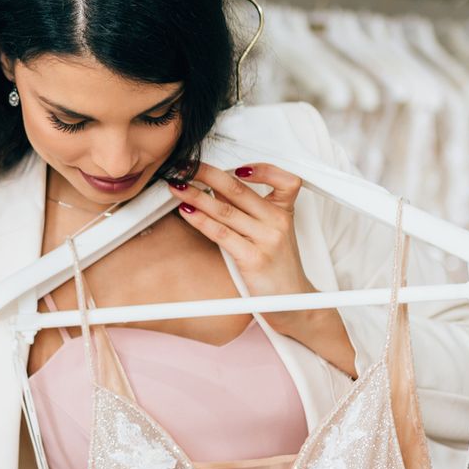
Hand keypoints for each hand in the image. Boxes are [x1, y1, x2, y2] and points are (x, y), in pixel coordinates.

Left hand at [170, 162, 309, 297]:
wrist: (291, 302)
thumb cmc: (277, 267)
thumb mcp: (269, 232)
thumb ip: (247, 209)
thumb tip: (216, 187)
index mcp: (284, 212)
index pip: (284, 180)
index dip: (262, 169)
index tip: (235, 166)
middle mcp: (277, 222)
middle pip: (239, 189)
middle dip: (207, 174)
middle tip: (186, 166)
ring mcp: (266, 240)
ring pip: (225, 209)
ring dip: (195, 195)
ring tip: (177, 187)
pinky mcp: (253, 258)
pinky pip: (221, 233)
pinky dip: (200, 220)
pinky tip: (187, 212)